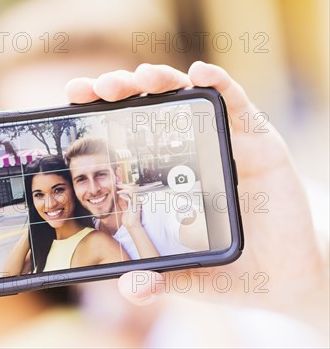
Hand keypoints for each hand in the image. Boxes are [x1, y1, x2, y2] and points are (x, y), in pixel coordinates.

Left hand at [66, 62, 328, 332]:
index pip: (124, 133)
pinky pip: (237, 103)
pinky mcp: (257, 140)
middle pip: (148, 107)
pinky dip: (220, 84)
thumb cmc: (232, 269)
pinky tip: (201, 74)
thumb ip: (161, 279)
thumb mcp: (190, 277)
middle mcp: (188, 150)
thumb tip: (130, 288)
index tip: (74, 97)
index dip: (99, 112)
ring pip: (186, 96)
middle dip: (122, 89)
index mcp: (162, 175)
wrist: (289, 277)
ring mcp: (221, 141)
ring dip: (162, 79)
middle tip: (101, 88)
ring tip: (143, 77)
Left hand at [115, 183, 140, 228]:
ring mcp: (137, 200)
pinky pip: (131, 193)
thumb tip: (118, 197)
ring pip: (132, 189)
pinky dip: (125, 192)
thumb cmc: (128, 220)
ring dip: (124, 187)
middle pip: (132, 188)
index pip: (130, 191)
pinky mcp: (136, 202)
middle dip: (124, 186)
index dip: (124, 188)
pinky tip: (119, 193)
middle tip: (116, 185)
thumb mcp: (124, 209)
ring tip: (117, 187)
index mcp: (134, 201)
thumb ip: (122, 203)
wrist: (131, 226)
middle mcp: (137, 200)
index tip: (117, 187)